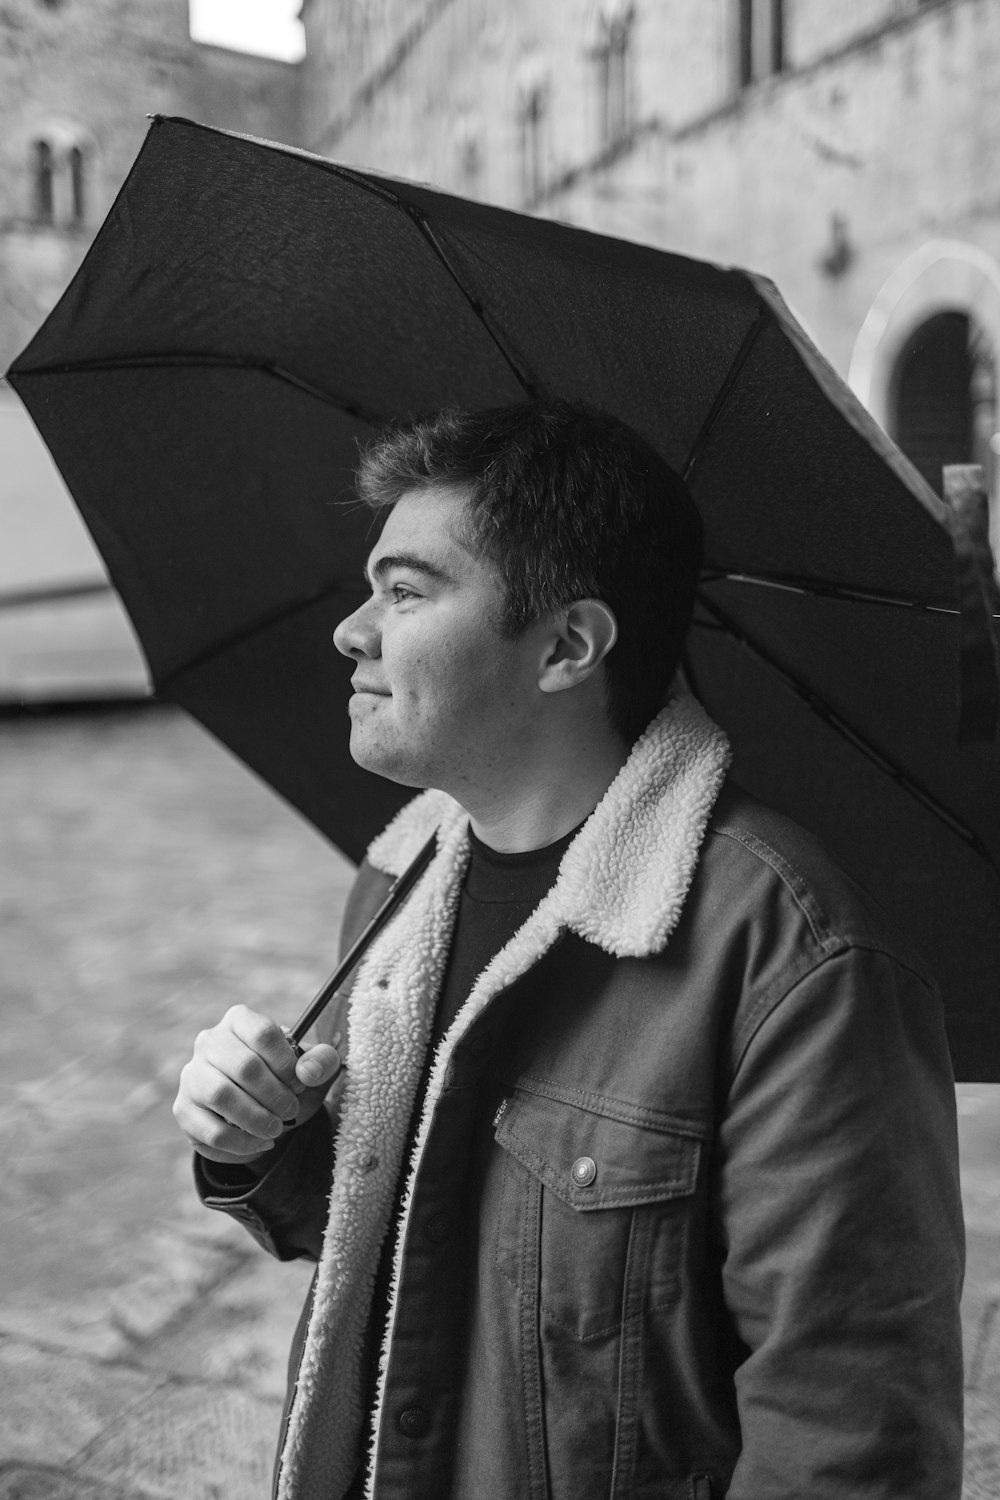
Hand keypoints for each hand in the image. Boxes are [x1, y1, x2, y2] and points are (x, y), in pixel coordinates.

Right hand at [173, 1004, 341, 1163]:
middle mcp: (210, 1041)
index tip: (300, 1084)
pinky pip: (211, 1131)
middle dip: (276, 1095)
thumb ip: (323, 1061)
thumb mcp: (311, 1068)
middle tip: (291, 1111)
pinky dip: (242, 1142)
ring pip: (221, 1096)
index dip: (287, 1063)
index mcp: (240, 1020)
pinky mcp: (184, 1109)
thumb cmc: (285, 1080)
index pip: (263, 1033)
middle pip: (245, 1066)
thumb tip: (308, 1072)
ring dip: (257, 1119)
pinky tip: (260, 1142)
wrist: (259, 1110)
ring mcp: (192, 1074)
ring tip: (277, 1128)